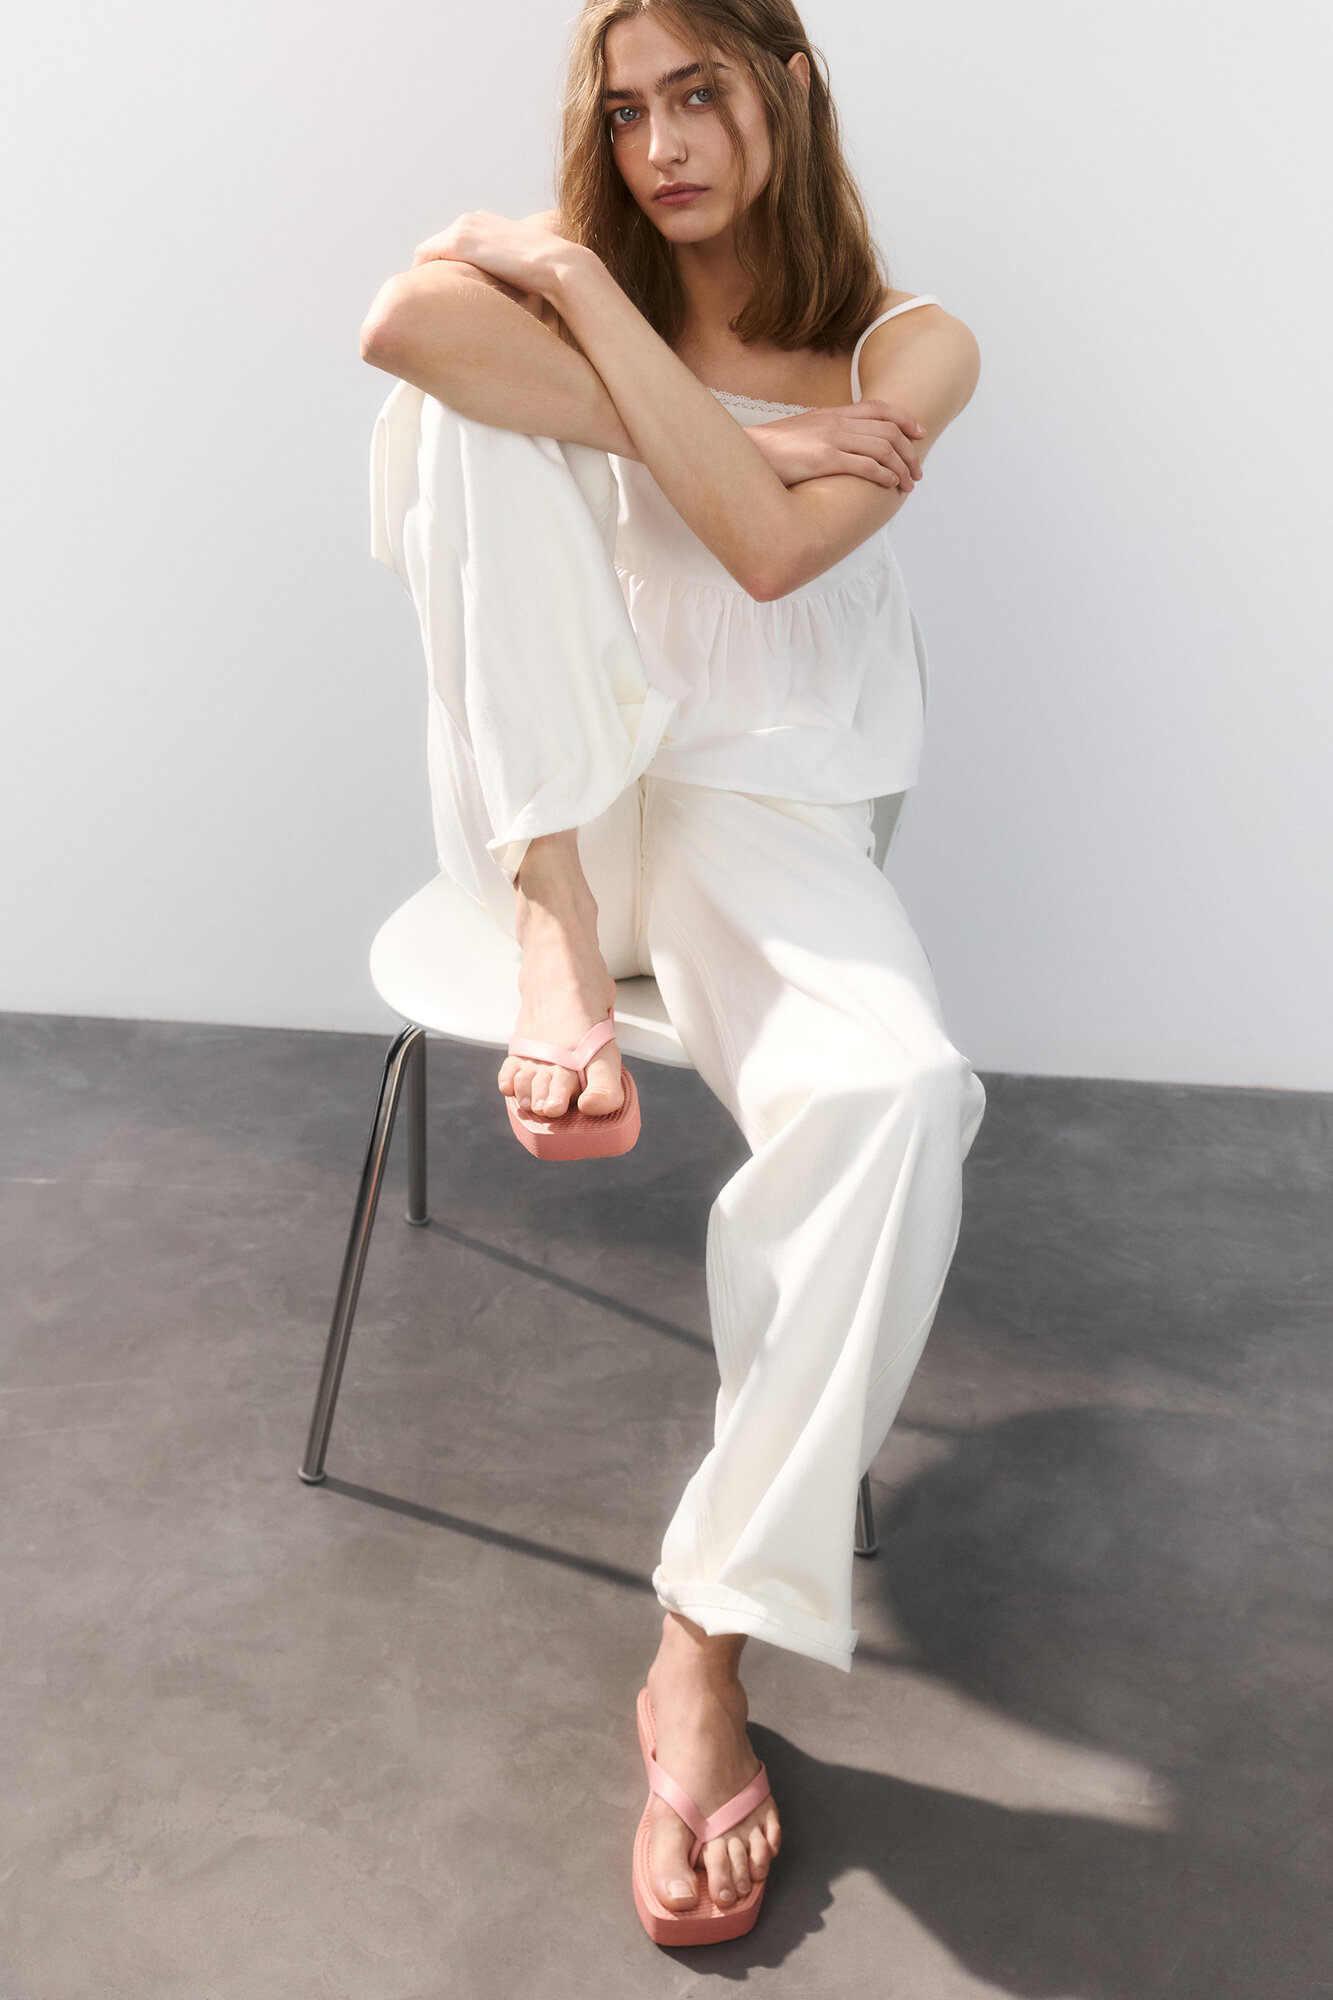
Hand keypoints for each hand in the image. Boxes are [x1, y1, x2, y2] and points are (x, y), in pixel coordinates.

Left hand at [411, 208, 583, 301]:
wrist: (561, 266)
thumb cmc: (550, 279)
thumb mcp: (525, 274)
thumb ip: (507, 279)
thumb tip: (505, 310)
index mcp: (488, 224)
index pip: (454, 244)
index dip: (445, 271)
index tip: (442, 297)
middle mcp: (472, 220)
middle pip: (436, 248)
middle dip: (429, 275)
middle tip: (425, 306)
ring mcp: (464, 228)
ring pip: (427, 254)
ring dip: (422, 278)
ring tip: (420, 307)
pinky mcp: (459, 242)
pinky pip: (425, 258)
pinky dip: (420, 276)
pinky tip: (421, 300)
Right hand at [746, 401, 925, 490]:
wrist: (747, 454)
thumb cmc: (771, 452)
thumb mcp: (803, 435)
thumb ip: (826, 437)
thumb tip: (842, 451)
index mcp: (832, 414)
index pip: (880, 409)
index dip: (905, 420)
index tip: (919, 434)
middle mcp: (836, 422)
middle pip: (889, 431)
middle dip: (910, 452)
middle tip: (917, 472)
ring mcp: (831, 438)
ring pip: (883, 449)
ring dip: (901, 468)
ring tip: (907, 484)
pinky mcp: (824, 458)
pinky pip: (866, 465)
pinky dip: (884, 475)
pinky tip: (890, 486)